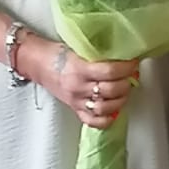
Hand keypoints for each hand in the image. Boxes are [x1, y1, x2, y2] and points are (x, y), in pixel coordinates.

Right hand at [19, 37, 138, 129]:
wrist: (35, 63)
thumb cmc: (56, 53)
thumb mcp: (77, 48)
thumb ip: (97, 54)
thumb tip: (121, 55)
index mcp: (79, 69)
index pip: (109, 72)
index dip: (126, 68)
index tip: (133, 63)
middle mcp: (78, 87)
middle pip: (110, 91)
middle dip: (126, 83)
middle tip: (130, 76)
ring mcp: (76, 101)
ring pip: (105, 108)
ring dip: (120, 100)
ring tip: (124, 91)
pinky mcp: (74, 109)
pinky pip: (93, 121)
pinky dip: (107, 119)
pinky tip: (113, 110)